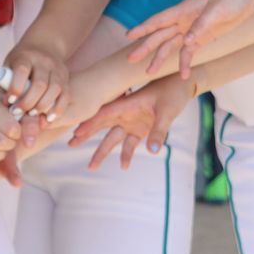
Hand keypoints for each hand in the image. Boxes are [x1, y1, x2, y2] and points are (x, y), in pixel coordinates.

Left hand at [0, 40, 70, 120]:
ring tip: (31, 115)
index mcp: (26, 56)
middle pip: (39, 84)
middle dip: (28, 102)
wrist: (44, 46)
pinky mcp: (66, 78)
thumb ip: (3, 81)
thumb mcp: (10, 64)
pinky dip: (58, 109)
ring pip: (54, 90)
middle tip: (17, 112)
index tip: (8, 101)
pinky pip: (65, 95)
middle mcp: (44, 61)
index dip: (15, 87)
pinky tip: (49, 118)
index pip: (22, 70)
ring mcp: (57, 68)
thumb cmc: (21, 61)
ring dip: (42, 106)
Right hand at [69, 75, 195, 169]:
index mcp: (128, 104)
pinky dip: (127, 154)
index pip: (104, 113)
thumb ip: (159, 131)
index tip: (76, 131)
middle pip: (102, 125)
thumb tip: (153, 151)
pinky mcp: (142, 129)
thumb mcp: (167, 111)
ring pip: (113, 138)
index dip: (90, 122)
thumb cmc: (172, 92)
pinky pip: (131, 144)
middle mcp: (126, 113)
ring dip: (103, 151)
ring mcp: (133, 122)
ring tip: (91, 167)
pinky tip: (124, 166)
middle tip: (71, 143)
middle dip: (87, 135)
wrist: (181, 86)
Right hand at [126, 0, 253, 78]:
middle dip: (145, 47)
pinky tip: (183, 74)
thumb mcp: (218, 10)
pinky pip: (189, 51)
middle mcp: (184, 20)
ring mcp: (193, 29)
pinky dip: (185, 62)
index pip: (159, 20)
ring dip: (161, 58)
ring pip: (171, 45)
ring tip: (150, 72)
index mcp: (184, 10)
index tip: (129, 36)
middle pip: (160, 35)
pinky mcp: (203, 36)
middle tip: (132, 60)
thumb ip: (201, 25)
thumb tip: (186, 41)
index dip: (143, 28)